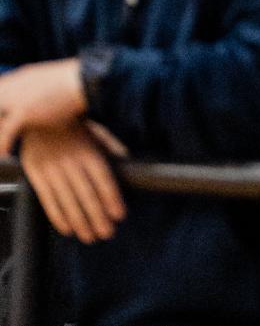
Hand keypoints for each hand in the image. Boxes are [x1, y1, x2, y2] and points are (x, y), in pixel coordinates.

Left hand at [0, 59, 86, 152]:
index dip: (0, 104)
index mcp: (21, 76)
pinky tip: (5, 153)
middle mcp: (14, 86)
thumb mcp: (51, 80)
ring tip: (1, 146)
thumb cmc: (75, 81)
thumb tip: (39, 99)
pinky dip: (3, 145)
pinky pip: (5, 134)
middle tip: (2, 132)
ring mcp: (16, 99)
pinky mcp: (23, 112)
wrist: (84, 80)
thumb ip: (39, 88)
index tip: (2, 118)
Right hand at [20, 122, 125, 244]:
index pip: (103, 179)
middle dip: (98, 217)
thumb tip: (128, 161)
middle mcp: (71, 161)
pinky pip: (48, 201)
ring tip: (90, 237)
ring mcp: (53, 169)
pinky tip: (68, 229)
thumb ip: (111, 146)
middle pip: (87, 195)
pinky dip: (58, 217)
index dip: (112, 199)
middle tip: (107, 233)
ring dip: (80, 222)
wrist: (39, 118)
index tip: (119, 215)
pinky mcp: (36, 176)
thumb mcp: (96, 131)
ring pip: (68, 201)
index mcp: (89, 150)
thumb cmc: (74, 127)